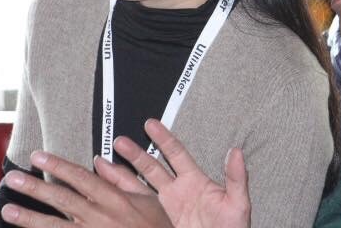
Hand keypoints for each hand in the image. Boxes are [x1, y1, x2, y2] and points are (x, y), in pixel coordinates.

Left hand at [0, 151, 171, 226]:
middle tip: (13, 179)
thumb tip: (102, 162)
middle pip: (62, 199)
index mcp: (116, 200)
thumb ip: (125, 178)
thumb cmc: (160, 227)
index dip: (58, 166)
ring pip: (56, 226)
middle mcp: (101, 217)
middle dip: (36, 188)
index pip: (80, 178)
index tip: (39, 157)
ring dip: (30, 218)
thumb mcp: (149, 198)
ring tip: (9, 210)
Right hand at [100, 119, 250, 227]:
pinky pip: (136, 210)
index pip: (176, 153)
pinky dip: (121, 201)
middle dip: (134, 154)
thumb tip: (236, 151)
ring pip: (139, 187)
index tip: (150, 124)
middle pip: (151, 167)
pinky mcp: (157, 223)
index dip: (163, 138)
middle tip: (119, 141)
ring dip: (122, 175)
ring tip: (103, 163)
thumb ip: (236, 178)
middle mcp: (177, 193)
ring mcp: (165, 208)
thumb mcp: (237, 203)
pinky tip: (108, 193)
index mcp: (195, 182)